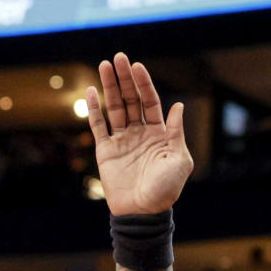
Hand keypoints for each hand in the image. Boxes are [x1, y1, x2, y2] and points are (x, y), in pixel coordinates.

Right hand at [86, 52, 192, 215]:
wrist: (142, 213)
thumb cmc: (165, 190)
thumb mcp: (179, 161)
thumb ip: (175, 132)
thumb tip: (177, 105)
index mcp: (159, 134)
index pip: (150, 102)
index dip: (144, 84)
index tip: (137, 66)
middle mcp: (140, 134)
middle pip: (131, 100)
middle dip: (125, 78)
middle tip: (119, 57)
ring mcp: (122, 141)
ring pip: (115, 108)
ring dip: (110, 86)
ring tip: (105, 65)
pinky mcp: (106, 151)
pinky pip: (98, 126)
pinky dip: (94, 109)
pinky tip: (91, 91)